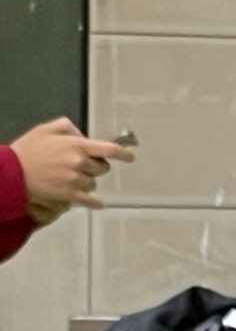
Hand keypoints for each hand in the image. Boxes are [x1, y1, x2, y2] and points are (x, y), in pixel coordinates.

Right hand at [12, 118, 131, 223]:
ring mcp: (75, 180)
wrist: (11, 173)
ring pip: (94, 183)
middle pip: (102, 168)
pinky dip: (94, 202)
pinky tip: (98, 203)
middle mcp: (79, 163)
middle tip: (82, 165)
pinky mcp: (69, 194)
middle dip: (96, 166)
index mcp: (76, 145)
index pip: (108, 149)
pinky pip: (90, 200)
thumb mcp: (45, 130)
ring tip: (71, 178)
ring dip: (88, 180)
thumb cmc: (27, 151)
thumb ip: (67, 127)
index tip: (130, 156)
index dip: (123, 153)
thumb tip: (82, 135)